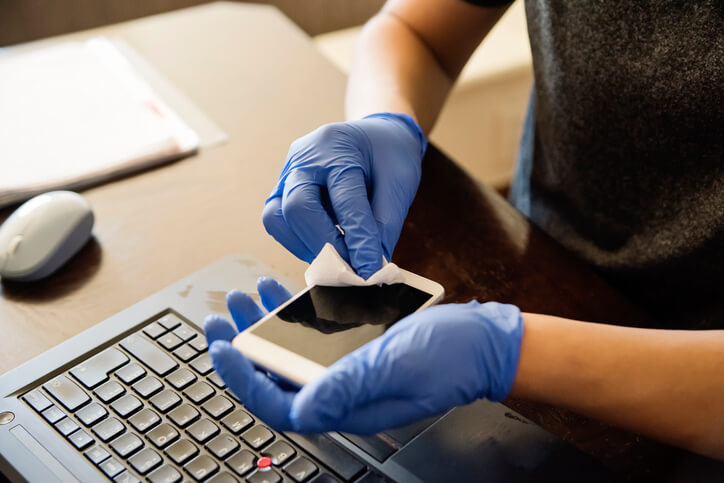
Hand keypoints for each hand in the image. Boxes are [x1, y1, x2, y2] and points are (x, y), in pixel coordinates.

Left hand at [204, 279, 523, 433]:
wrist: (485, 341)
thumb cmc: (450, 356)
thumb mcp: (398, 365)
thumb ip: (348, 385)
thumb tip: (298, 409)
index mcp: (348, 406)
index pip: (281, 404)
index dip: (246, 378)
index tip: (224, 346)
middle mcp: (342, 391)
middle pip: (278, 376)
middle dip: (243, 346)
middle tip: (218, 317)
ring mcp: (348, 369)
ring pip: (292, 353)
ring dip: (264, 325)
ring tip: (245, 295)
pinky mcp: (357, 348)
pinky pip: (316, 334)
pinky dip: (296, 312)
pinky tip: (285, 289)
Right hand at [262, 113, 426, 278]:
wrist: (374, 133)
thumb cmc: (389, 153)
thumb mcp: (400, 181)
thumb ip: (385, 223)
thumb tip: (371, 266)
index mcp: (337, 147)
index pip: (344, 201)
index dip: (358, 240)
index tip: (369, 271)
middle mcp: (304, 157)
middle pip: (297, 207)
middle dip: (324, 245)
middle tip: (350, 269)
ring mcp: (287, 173)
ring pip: (277, 218)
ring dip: (306, 246)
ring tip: (338, 259)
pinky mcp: (281, 190)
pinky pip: (278, 222)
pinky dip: (299, 241)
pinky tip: (325, 247)